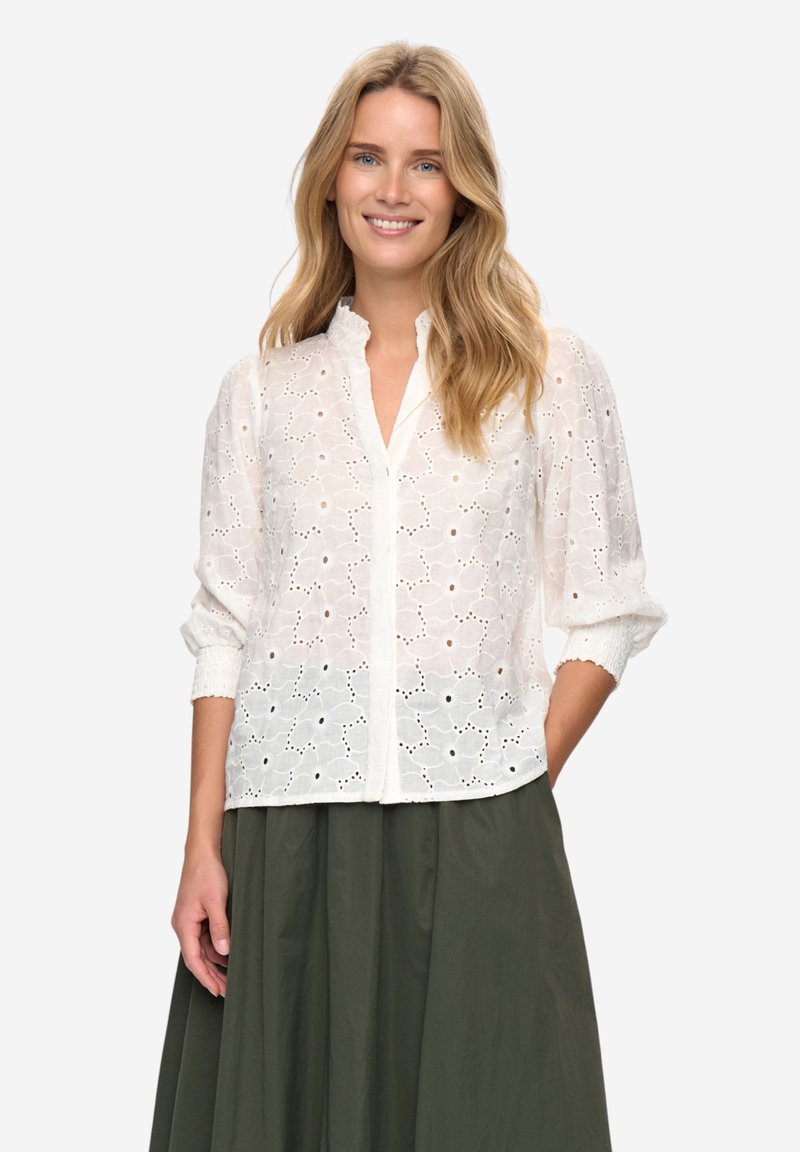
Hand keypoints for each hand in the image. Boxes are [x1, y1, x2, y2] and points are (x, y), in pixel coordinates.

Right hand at [170, 848, 230, 997]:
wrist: (202, 852)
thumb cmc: (207, 873)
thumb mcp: (216, 901)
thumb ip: (220, 927)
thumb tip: (224, 951)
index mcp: (184, 924)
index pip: (193, 959)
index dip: (205, 977)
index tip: (216, 991)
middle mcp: (183, 925)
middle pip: (196, 958)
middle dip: (211, 975)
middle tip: (227, 991)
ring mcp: (189, 920)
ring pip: (201, 949)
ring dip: (214, 963)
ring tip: (230, 977)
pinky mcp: (196, 915)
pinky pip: (204, 938)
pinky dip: (215, 948)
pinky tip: (228, 955)